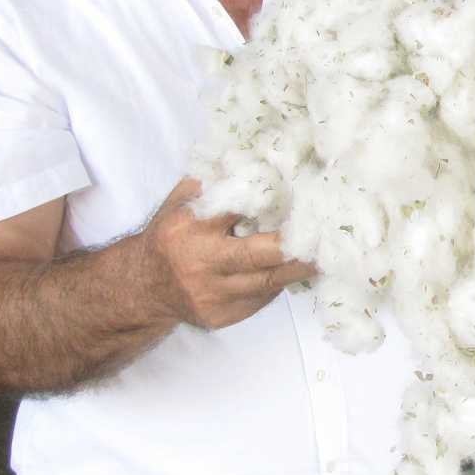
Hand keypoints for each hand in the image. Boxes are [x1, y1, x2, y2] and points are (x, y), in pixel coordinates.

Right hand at [143, 178, 319, 328]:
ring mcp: (212, 294)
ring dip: (299, 268)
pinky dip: (279, 284)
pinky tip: (296, 270)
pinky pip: (259, 300)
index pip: (237, 209)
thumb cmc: (172, 235)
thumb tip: (260, 157)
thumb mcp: (183, 200)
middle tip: (330, 234)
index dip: (273, 202)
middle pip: (259, 255)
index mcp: (191, 226)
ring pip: (266, 283)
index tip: (306, 195)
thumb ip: (215, 181)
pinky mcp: (221, 316)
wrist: (144, 287)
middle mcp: (201, 262)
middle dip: (297, 246)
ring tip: (329, 254)